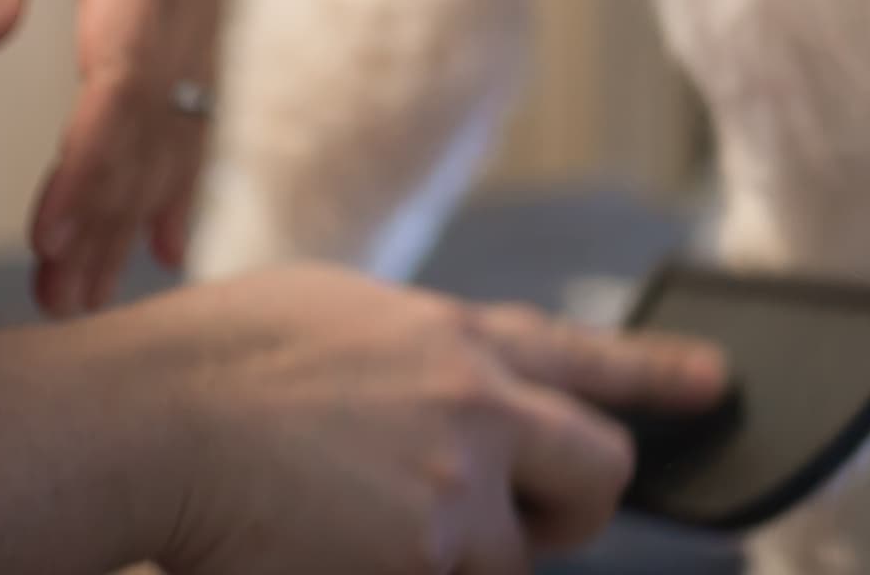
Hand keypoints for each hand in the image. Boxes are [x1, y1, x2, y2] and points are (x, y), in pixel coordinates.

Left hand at [0, 0, 224, 316]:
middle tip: (58, 299)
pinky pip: (198, 98)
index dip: (93, 155)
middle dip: (111, 209)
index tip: (48, 229)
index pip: (126, 65)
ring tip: (81, 294)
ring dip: (138, 207)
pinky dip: (179, 171)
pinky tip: (161, 243)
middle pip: (161, 111)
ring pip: (185, 115)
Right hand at [126, 267, 729, 574]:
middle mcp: (476, 402)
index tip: (717, 387)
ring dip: (458, 557)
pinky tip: (334, 549)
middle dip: (571, 506)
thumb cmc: (213, 366)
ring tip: (356, 526)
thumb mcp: (338, 320)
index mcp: (452, 334)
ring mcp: (458, 485)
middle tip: (521, 523)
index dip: (661, 376)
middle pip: (598, 468)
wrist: (153, 416)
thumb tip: (462, 393)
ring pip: (512, 555)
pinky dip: (413, 573)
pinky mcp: (427, 557)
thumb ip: (418, 358)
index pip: (586, 356)